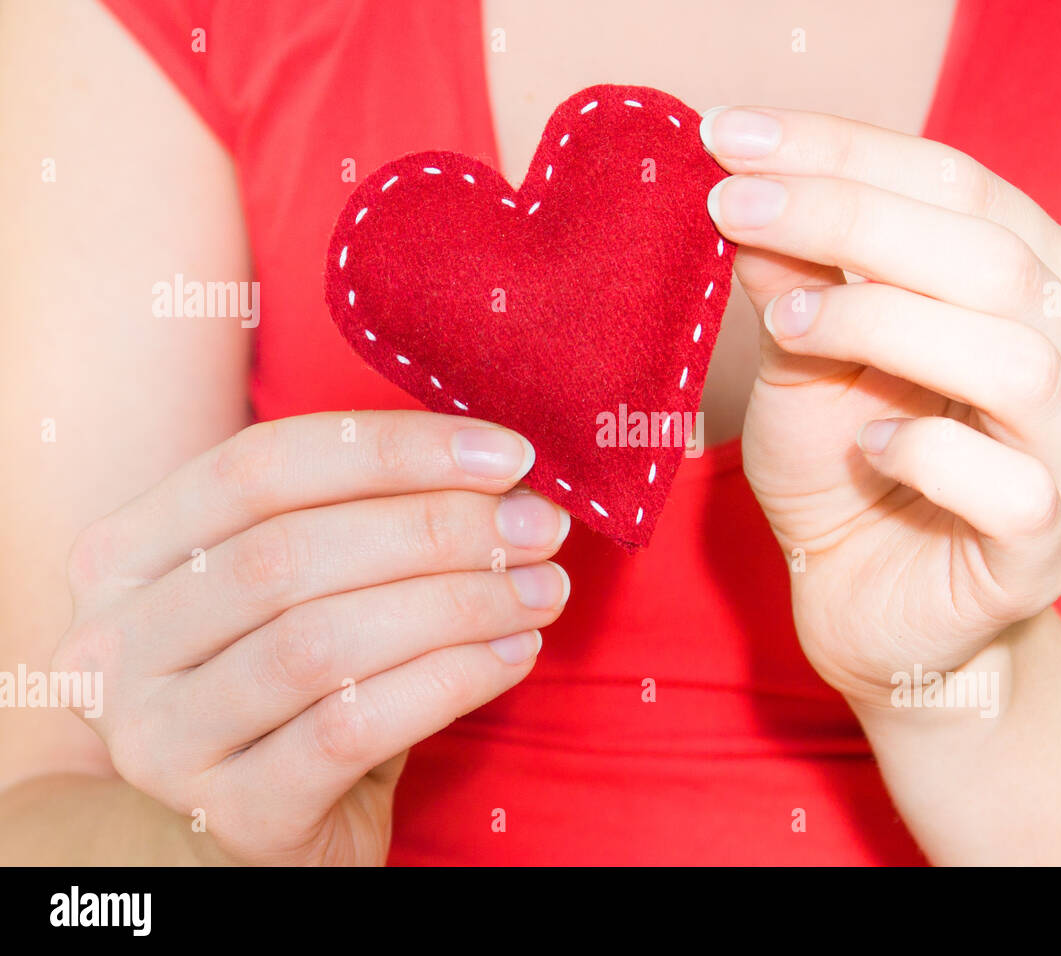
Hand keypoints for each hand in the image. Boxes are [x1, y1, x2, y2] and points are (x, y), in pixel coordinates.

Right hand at [52, 411, 569, 863]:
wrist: (263, 824)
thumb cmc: (297, 682)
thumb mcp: (308, 584)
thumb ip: (368, 518)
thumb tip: (505, 474)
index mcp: (125, 554)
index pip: (259, 466)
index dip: (393, 450)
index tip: (507, 455)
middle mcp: (116, 643)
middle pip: (289, 551)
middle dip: (438, 529)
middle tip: (540, 529)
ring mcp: (160, 738)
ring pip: (320, 641)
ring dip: (458, 604)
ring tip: (542, 590)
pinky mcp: (232, 813)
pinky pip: (352, 729)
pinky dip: (450, 681)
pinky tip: (516, 655)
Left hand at [701, 107, 1060, 707]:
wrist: (869, 612)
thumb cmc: (847, 476)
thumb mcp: (806, 364)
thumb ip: (799, 283)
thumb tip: (757, 191)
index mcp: (1042, 291)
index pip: (962, 187)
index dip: (844, 152)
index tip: (730, 139)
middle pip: (994, 256)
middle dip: (851, 218)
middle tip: (735, 208)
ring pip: (1017, 358)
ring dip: (886, 323)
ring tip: (791, 326)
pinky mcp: (1047, 550)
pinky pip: (1011, 486)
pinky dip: (928, 452)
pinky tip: (867, 449)